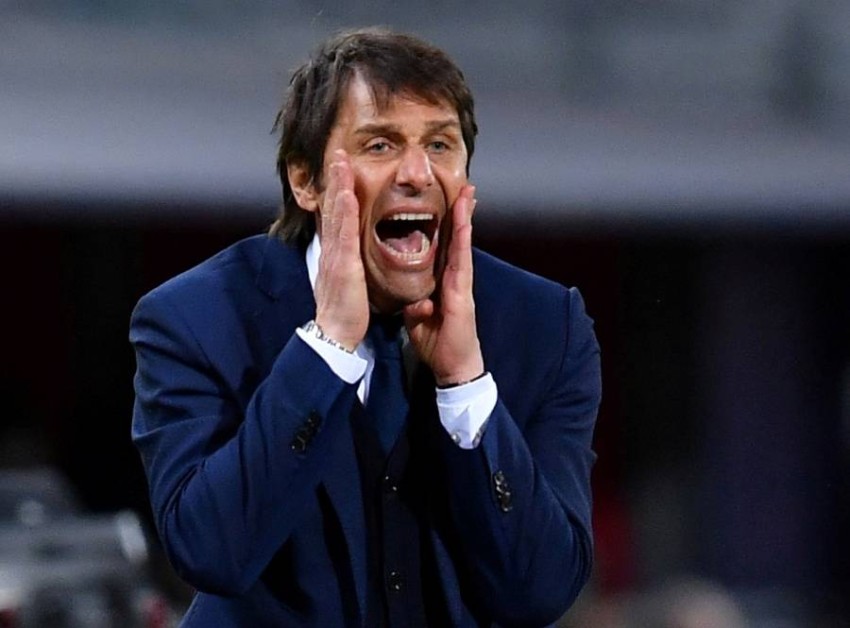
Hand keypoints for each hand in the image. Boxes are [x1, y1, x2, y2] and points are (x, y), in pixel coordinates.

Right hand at [314, 150, 369, 350]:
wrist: (335, 334)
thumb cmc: (345, 312)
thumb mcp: (345, 282)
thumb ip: (347, 265)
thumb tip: (350, 255)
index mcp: (335, 254)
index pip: (336, 216)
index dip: (337, 191)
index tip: (339, 169)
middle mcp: (332, 250)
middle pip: (333, 208)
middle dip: (334, 179)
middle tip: (337, 154)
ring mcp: (336, 256)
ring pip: (337, 215)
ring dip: (338, 186)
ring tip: (339, 162)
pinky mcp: (343, 265)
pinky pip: (344, 234)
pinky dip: (344, 212)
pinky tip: (346, 194)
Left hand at [403, 185, 484, 385]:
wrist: (453, 368)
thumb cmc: (438, 344)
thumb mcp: (420, 320)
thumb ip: (416, 305)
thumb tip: (414, 299)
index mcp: (444, 283)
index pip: (445, 247)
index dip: (447, 225)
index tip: (450, 201)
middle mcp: (455, 279)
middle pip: (457, 240)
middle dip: (462, 213)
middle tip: (465, 187)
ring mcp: (462, 286)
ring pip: (462, 246)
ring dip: (465, 220)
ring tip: (467, 196)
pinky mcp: (462, 295)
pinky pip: (461, 264)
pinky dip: (463, 243)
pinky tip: (464, 226)